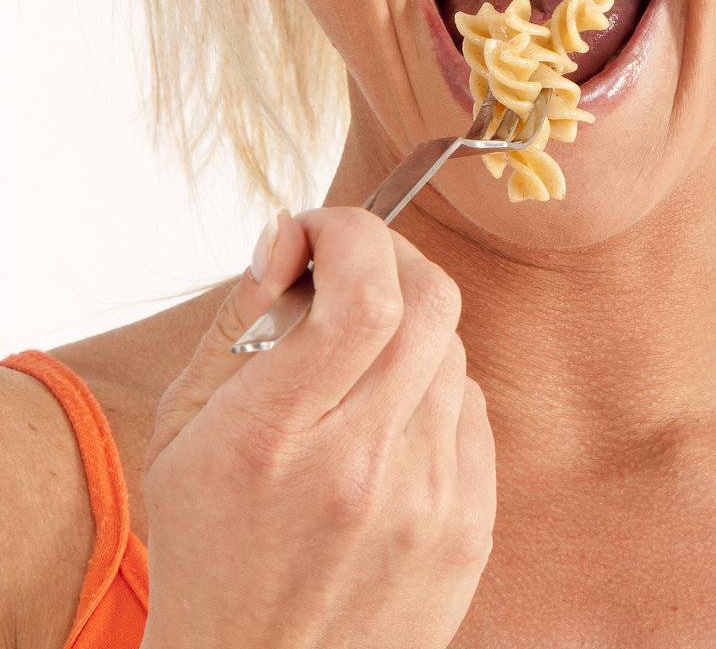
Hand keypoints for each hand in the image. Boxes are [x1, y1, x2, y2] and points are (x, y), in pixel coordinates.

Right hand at [140, 206, 496, 647]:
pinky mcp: (468, 534)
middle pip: (429, 303)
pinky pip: (471, 410)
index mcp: (274, 440)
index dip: (350, 233)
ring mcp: (426, 507)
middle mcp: (361, 471)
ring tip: (357, 360)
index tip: (317, 230)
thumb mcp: (180, 433)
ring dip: (406, 326)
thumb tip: (289, 233)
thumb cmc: (207, 548)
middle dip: (389, 257)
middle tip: (349, 265)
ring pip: (452, 351)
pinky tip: (388, 420)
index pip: (362, 293)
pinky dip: (434, 389)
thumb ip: (235, 322)